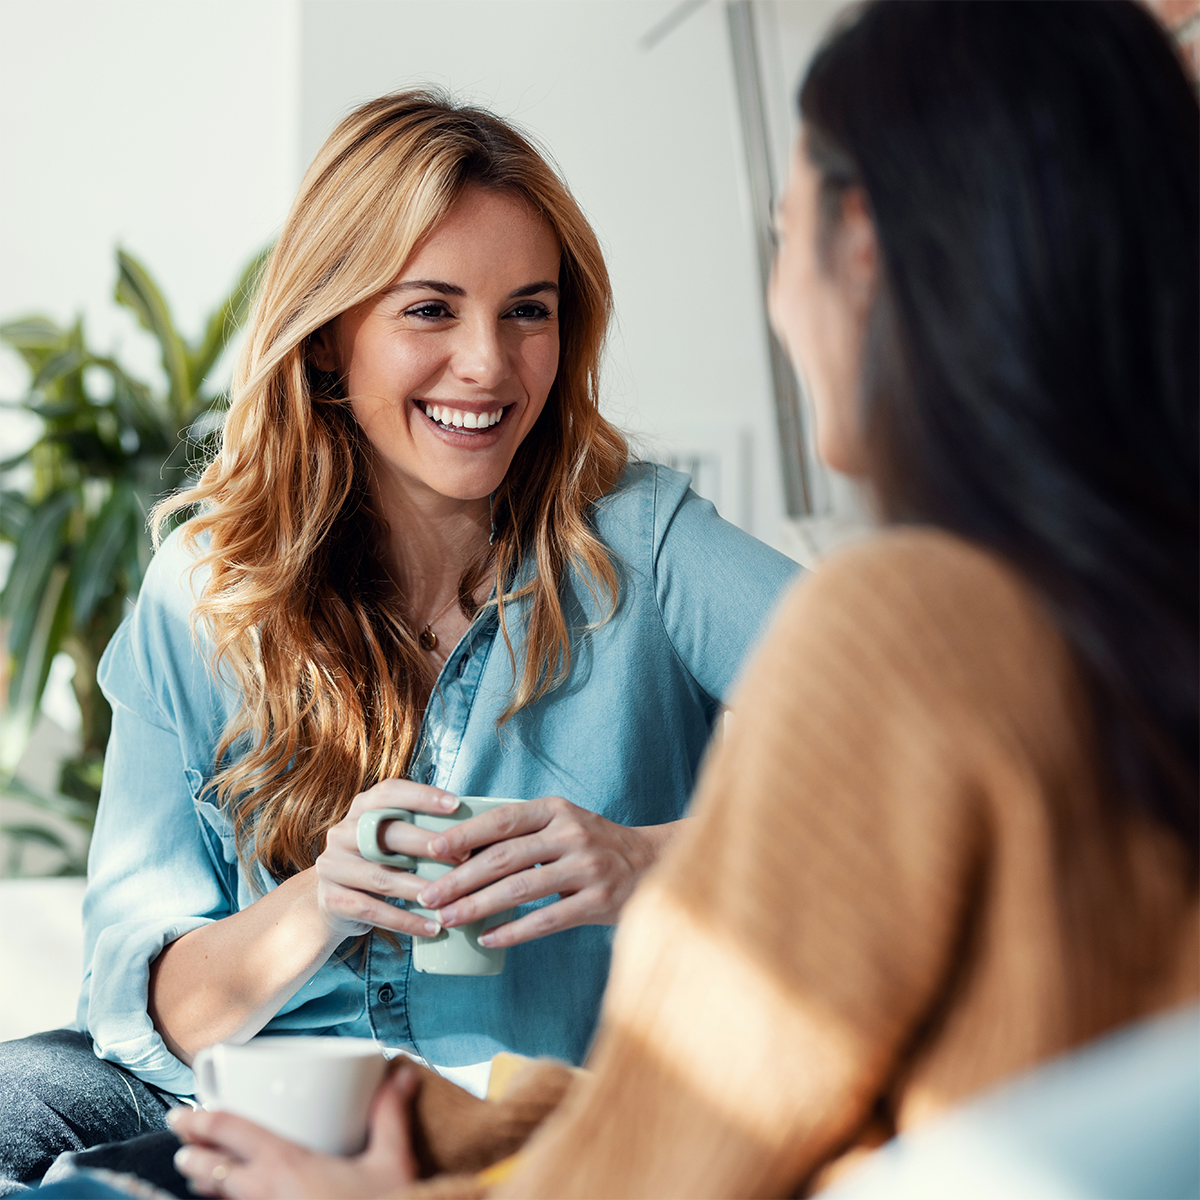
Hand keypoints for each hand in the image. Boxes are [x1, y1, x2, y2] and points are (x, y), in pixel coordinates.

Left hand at [170, 1066, 418, 1199]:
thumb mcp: (391, 1162)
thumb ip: (390, 1116)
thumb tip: (401, 1075)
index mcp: (288, 1164)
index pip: (232, 1133)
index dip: (202, 1120)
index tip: (181, 1113)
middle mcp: (265, 1193)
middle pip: (212, 1170)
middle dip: (192, 1152)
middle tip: (180, 1138)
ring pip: (219, 1199)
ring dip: (204, 1183)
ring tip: (193, 1173)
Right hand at [315, 779, 460, 939]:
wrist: (333, 904)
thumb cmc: (378, 864)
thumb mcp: (390, 840)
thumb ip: (418, 828)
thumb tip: (473, 830)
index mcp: (361, 808)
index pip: (390, 792)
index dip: (422, 796)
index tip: (456, 804)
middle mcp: (342, 832)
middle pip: (388, 835)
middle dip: (429, 845)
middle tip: (464, 857)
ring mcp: (332, 865)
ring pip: (382, 877)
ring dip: (421, 889)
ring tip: (452, 899)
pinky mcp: (331, 899)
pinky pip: (373, 910)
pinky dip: (406, 921)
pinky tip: (433, 928)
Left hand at [412, 797, 677, 947]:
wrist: (654, 864)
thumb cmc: (594, 846)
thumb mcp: (562, 826)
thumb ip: (523, 835)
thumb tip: (460, 854)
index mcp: (557, 810)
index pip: (501, 819)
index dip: (464, 835)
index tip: (430, 850)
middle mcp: (572, 834)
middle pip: (503, 858)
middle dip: (459, 879)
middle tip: (427, 896)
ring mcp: (587, 867)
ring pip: (519, 889)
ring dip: (477, 907)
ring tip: (447, 919)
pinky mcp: (598, 901)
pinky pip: (546, 920)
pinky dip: (513, 931)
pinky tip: (487, 939)